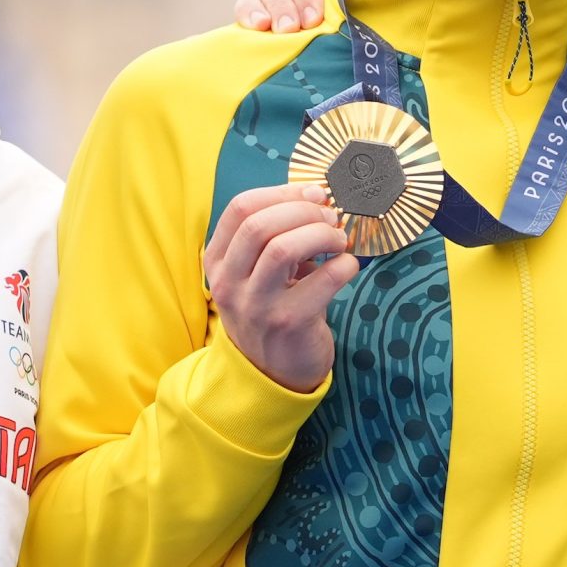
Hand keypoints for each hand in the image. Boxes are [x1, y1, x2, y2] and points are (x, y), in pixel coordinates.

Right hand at [204, 183, 358, 390]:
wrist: (271, 374)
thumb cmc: (270, 310)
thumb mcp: (254, 274)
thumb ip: (272, 238)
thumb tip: (316, 198)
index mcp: (218, 261)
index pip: (240, 208)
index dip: (282, 192)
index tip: (313, 193)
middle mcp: (229, 283)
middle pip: (259, 225)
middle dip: (303, 210)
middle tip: (330, 215)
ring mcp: (256, 305)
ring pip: (282, 248)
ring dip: (321, 233)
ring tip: (339, 238)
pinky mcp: (288, 324)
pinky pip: (322, 280)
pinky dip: (343, 265)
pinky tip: (348, 266)